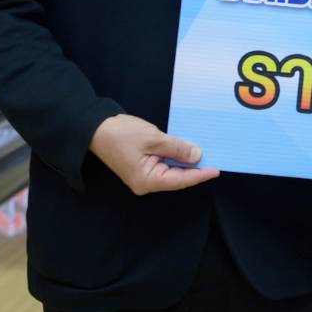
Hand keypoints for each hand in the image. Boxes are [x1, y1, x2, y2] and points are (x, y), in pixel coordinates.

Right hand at [89, 113, 219, 194]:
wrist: (95, 127)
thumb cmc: (122, 134)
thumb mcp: (154, 139)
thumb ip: (177, 149)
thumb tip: (198, 156)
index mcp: (147, 181)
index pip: (180, 180)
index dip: (200, 174)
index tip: (216, 169)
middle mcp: (146, 183)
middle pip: (177, 177)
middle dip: (195, 168)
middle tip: (215, 158)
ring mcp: (143, 176)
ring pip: (171, 171)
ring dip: (186, 162)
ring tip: (206, 153)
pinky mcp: (142, 167)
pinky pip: (164, 164)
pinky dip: (176, 157)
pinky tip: (187, 150)